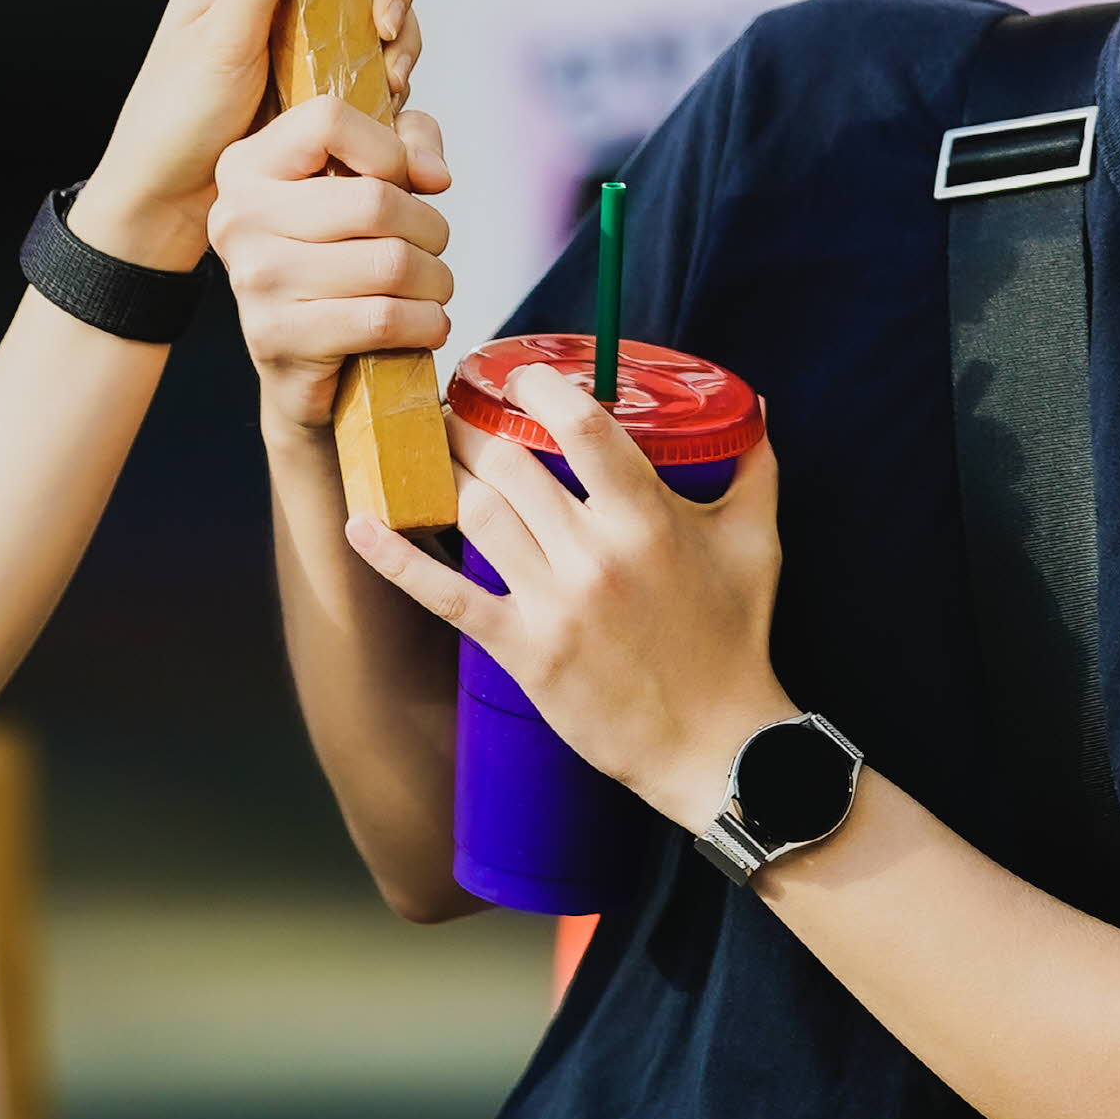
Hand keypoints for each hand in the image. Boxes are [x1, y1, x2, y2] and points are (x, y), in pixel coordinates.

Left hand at [71, 0, 422, 278]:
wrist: (169, 203)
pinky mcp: (319, 73)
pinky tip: (386, 103)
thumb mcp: (218, 43)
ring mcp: (301, 29)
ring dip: (400, 34)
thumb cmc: (174, 119)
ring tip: (389, 82)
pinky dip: (391, 70)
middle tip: (390, 31)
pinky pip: (374, 53)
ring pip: (376, 1)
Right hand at [212, 83, 457, 420]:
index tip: (406, 180)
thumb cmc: (335, 256)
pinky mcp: (278, 336)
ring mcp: (254, 279)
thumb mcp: (366, 176)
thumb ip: (407, 140)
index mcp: (248, 164)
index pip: (328, 120)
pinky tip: (425, 321)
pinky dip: (427, 322)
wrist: (298, 359)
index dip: (390, 149)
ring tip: (431, 287)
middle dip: (430, 228)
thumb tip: (432, 174)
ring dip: (436, 280)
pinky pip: (384, 319)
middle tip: (432, 246)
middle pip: (375, 201)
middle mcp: (239, 216)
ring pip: (391, 263)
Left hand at [343, 369, 787, 828]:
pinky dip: (397, 557)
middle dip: (470, 425)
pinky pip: (446, 594)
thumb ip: (754, 466)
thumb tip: (753, 404)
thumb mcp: (755, 543)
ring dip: (443, 474)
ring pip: (475, 512)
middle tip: (454, 409)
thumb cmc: (735, 639)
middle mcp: (594, 553)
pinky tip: (363, 524)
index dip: (535, 385)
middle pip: (507, 461)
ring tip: (428, 452)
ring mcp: (553, 604)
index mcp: (647, 517)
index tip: (512, 374)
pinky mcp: (523, 650)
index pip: (579, 423)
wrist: (716, 744)